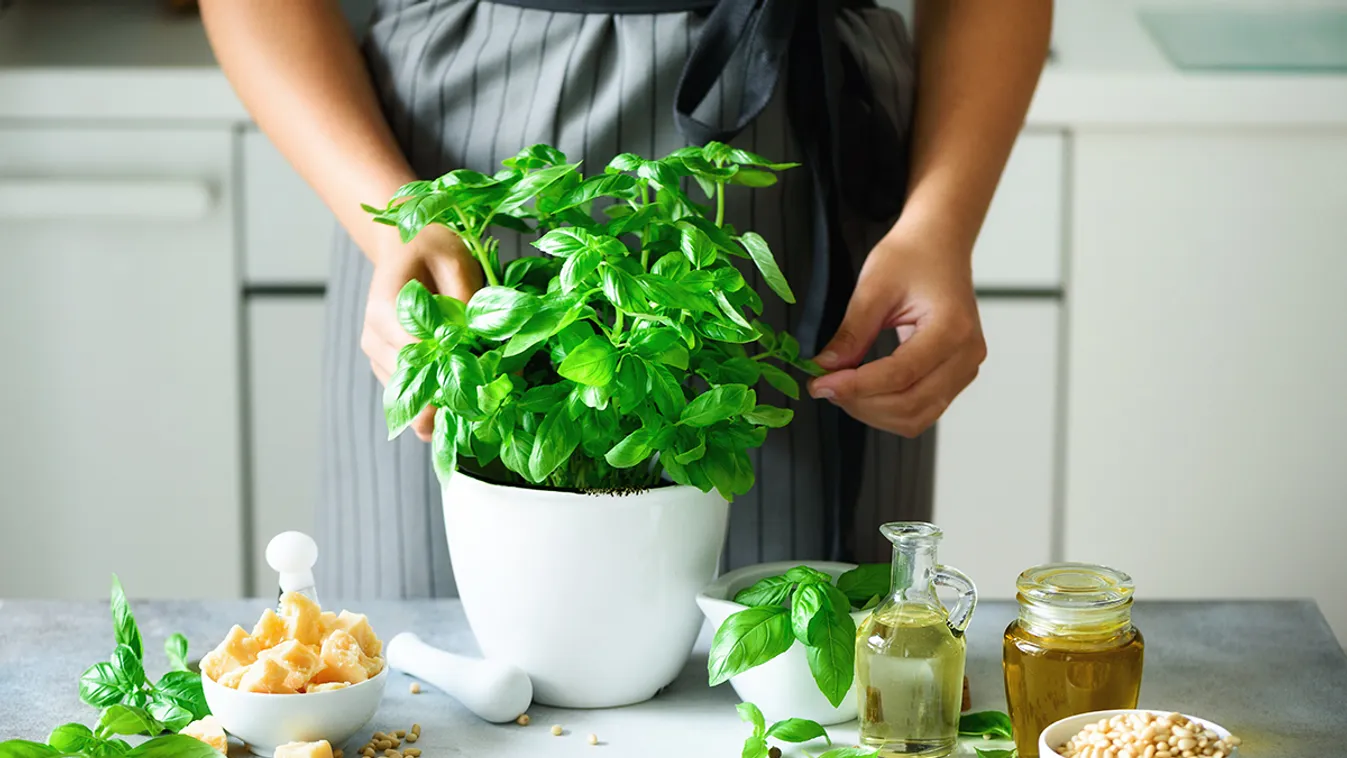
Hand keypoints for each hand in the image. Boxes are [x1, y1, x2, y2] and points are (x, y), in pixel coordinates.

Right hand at [362, 224, 482, 440]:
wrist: (405, 246)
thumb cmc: (430, 248)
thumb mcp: (455, 262)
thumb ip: (467, 302)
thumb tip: (487, 345)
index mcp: (385, 310)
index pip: (417, 355)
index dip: (453, 371)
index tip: (487, 382)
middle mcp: (374, 338)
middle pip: (412, 383)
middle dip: (452, 398)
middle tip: (490, 409)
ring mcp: (377, 355)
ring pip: (410, 397)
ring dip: (444, 406)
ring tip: (482, 411)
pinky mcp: (388, 366)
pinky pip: (411, 394)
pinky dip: (437, 403)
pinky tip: (465, 408)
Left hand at [807, 230, 985, 436]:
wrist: (939, 244)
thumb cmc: (912, 255)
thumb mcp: (873, 287)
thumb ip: (851, 333)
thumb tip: (826, 368)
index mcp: (952, 328)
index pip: (900, 375)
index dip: (855, 386)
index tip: (819, 384)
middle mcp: (966, 354)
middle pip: (910, 404)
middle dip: (861, 403)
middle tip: (824, 386)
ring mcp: (965, 368)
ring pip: (916, 416)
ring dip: (873, 412)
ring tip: (841, 388)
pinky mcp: (956, 376)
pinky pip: (922, 409)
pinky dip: (888, 409)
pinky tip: (863, 391)